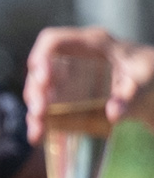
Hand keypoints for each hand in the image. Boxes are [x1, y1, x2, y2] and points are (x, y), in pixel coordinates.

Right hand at [23, 24, 153, 140]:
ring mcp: (68, 79)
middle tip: (40, 110)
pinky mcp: (68, 98)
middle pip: (41, 69)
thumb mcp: (146, 80)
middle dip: (36, 90)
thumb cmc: (148, 73)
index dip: (40, 56)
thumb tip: (113, 114)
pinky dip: (41, 122)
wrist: (151, 85)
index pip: (52, 41)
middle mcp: (72, 59)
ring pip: (40, 90)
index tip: (43, 78)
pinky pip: (49, 108)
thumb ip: (131, 96)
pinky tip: (37, 136)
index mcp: (90, 45)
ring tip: (38, 127)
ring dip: (35, 108)